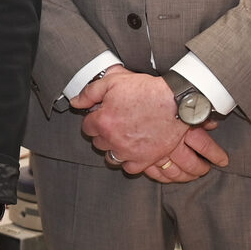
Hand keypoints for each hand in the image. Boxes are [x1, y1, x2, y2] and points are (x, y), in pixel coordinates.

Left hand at [76, 68, 229, 177]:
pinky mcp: (145, 160)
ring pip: (111, 157)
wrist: (175, 102)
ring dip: (114, 148)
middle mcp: (113, 140)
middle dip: (103, 133)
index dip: (95, 119)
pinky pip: (129, 168)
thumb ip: (89, 93)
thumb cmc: (145, 90)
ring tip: (122, 137)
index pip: (87, 127)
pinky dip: (128, 161)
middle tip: (115, 123)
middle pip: (98, 143)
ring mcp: (129, 152)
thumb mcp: (113, 82)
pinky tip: (132, 150)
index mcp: (103, 122)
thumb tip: (75, 102)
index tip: (103, 115)